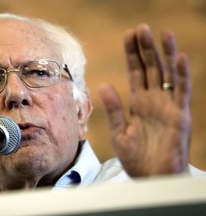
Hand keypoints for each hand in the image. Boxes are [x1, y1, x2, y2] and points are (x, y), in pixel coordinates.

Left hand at [99, 24, 190, 176]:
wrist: (151, 178)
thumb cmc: (136, 158)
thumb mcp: (119, 132)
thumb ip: (113, 108)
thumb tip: (104, 84)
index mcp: (138, 103)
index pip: (135, 72)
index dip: (132, 54)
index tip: (128, 35)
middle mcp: (154, 101)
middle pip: (150, 69)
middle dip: (146, 48)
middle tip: (141, 28)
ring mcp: (168, 106)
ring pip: (167, 74)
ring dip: (165, 54)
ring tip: (161, 33)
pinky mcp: (181, 116)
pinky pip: (182, 92)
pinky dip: (181, 75)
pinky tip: (179, 58)